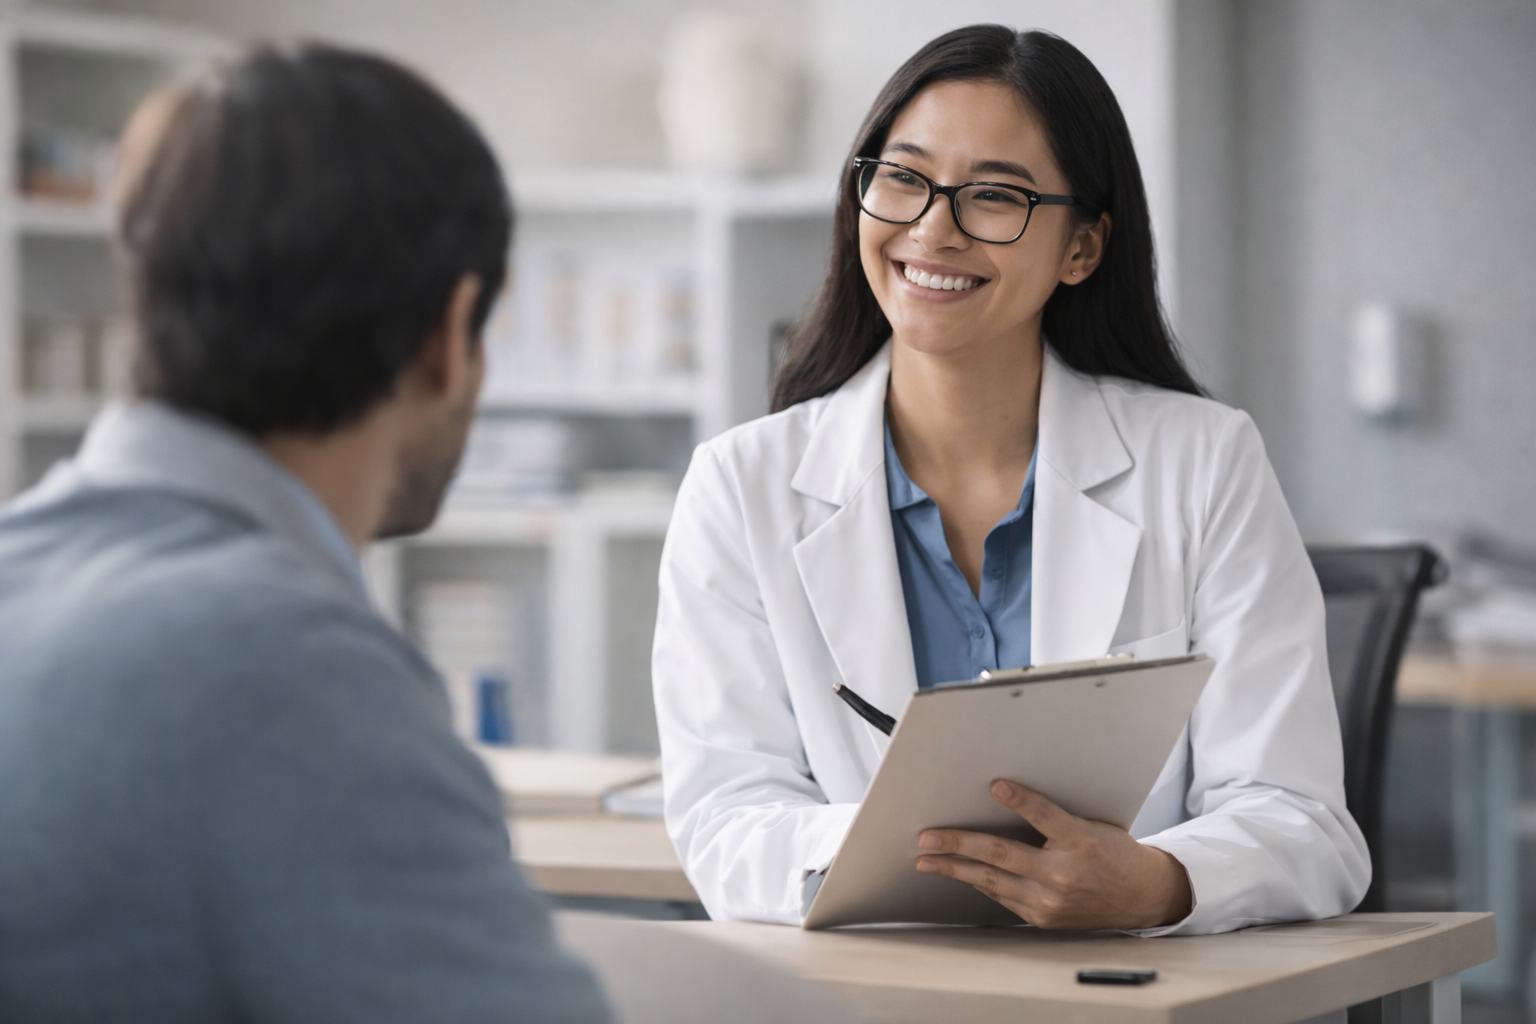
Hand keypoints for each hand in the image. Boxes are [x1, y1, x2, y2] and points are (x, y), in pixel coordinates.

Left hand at [914, 779, 1191, 929]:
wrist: (1142, 898)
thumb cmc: (1115, 854)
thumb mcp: (1092, 825)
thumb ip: (1053, 818)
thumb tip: (1006, 798)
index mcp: (1079, 840)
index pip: (1044, 815)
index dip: (1019, 799)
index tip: (995, 785)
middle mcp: (1063, 873)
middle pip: (1001, 853)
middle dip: (958, 844)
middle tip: (927, 838)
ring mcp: (1050, 901)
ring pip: (992, 881)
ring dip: (956, 869)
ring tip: (927, 861)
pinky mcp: (1043, 918)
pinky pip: (1002, 897)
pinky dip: (979, 883)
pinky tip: (960, 874)